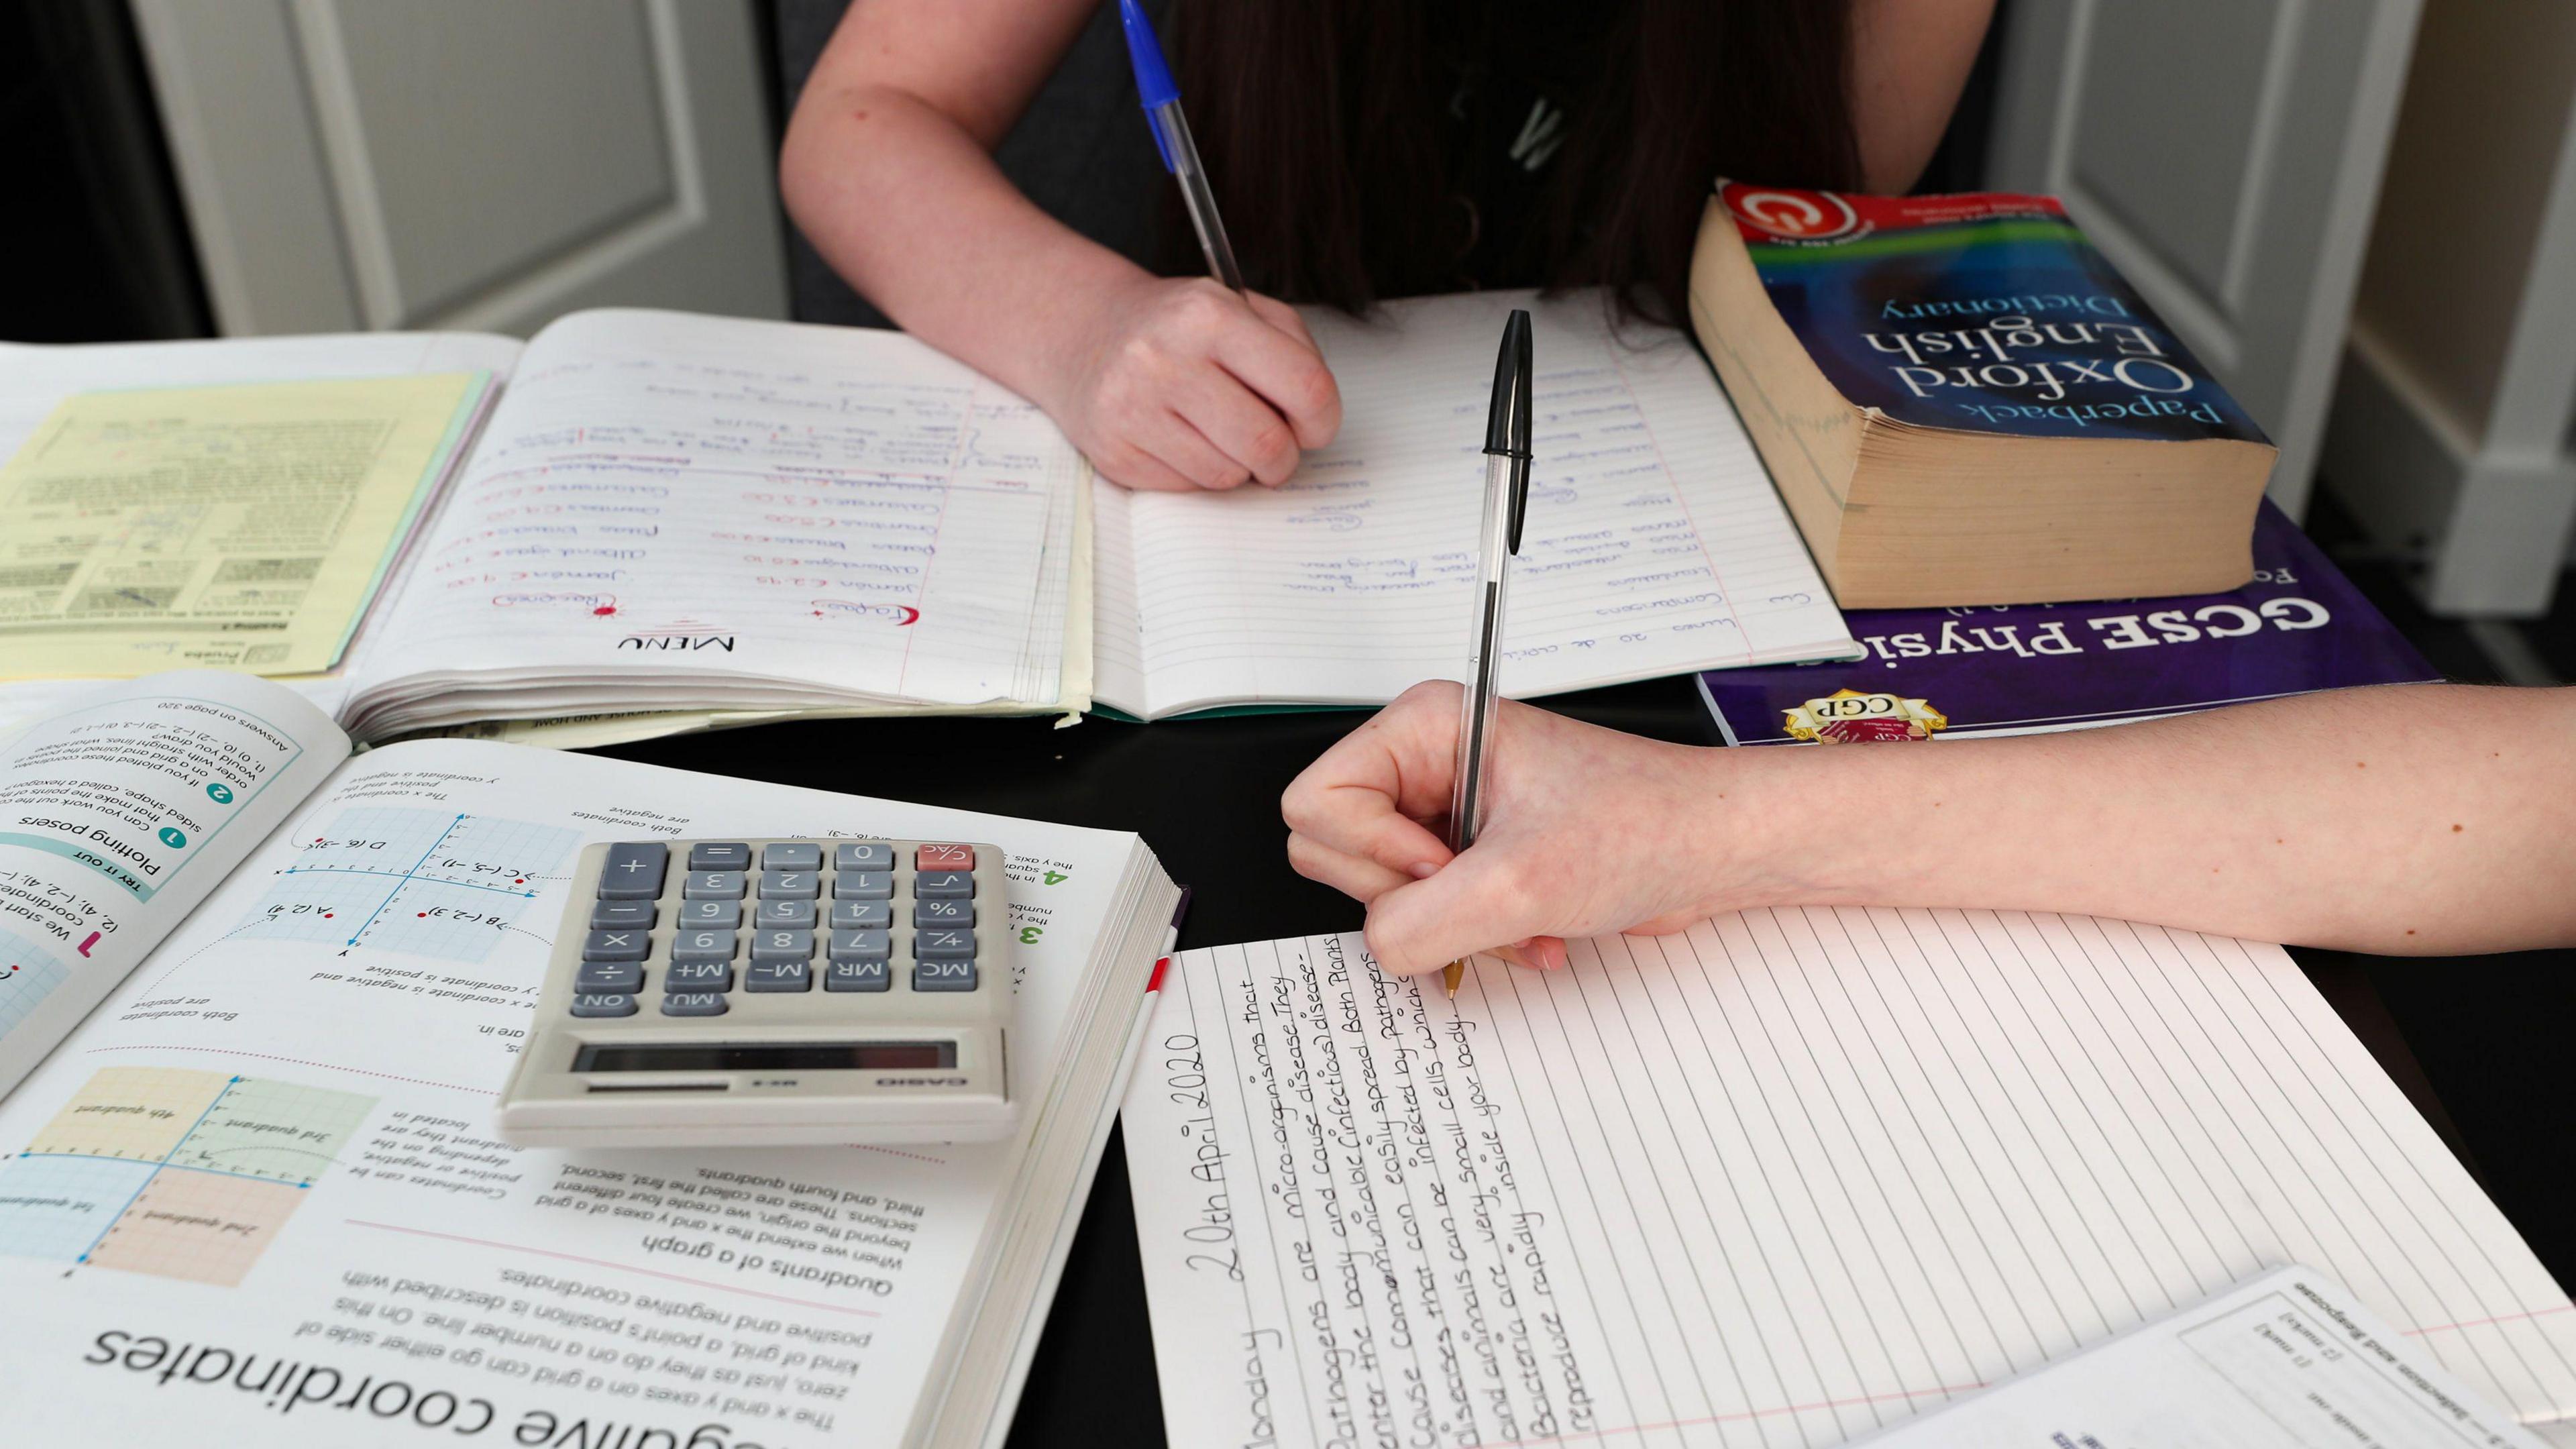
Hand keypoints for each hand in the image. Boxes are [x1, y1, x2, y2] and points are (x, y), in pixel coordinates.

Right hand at [1040, 275, 1340, 490]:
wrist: (1085, 333)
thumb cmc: (1177, 326)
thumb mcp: (1240, 308)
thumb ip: (1292, 350)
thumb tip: (1315, 419)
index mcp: (1209, 314)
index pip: (1305, 386)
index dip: (1324, 419)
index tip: (1314, 426)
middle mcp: (1165, 359)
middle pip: (1266, 444)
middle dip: (1284, 457)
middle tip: (1275, 448)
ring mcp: (1133, 409)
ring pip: (1228, 476)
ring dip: (1239, 466)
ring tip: (1220, 434)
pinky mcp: (1114, 452)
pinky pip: (1188, 487)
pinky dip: (1199, 472)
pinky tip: (1182, 439)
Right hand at [1282, 681, 1750, 976]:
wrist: (1710, 850)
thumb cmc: (1643, 824)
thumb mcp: (1520, 882)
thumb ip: (1420, 922)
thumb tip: (1380, 946)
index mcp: (1423, 728)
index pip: (1315, 801)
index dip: (1373, 850)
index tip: (1444, 860)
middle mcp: (1424, 764)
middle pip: (1333, 850)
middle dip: (1409, 896)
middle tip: (1476, 888)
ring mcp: (1443, 813)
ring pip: (1381, 894)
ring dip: (1450, 926)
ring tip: (1519, 917)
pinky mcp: (1467, 858)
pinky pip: (1425, 916)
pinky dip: (1475, 938)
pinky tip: (1532, 931)